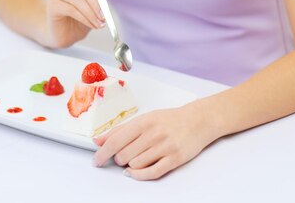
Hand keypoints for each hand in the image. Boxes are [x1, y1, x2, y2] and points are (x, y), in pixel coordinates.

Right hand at [45, 0, 109, 47]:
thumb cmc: (81, 16)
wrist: (64, 33)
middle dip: (96, 2)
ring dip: (91, 13)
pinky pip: (71, 9)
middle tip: (104, 15)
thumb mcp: (93, 1)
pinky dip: (85, 18)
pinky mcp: (52, 5)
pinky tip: (92, 25)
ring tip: (100, 24)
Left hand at [93, 102, 212, 180]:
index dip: (103, 153)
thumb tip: (98, 140)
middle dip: (120, 159)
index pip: (116, 140)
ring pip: (135, 165)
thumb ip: (121, 130)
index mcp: (144, 121)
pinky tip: (136, 172)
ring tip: (140, 157)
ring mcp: (165, 146)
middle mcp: (153, 133)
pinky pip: (151, 173)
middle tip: (126, 155)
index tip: (96, 161)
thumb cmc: (169, 120)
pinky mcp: (174, 159)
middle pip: (124, 155)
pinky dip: (139, 175)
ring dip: (132, 165)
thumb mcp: (145, 119)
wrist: (197, 120)